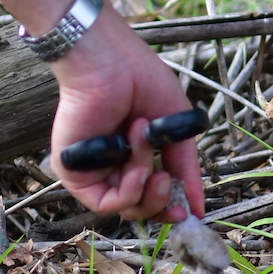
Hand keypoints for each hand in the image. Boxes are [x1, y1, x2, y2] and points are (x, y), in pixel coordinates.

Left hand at [51, 5, 205, 221]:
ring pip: (126, 208)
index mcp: (136, 156)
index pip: (152, 196)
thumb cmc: (140, 81)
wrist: (110, 62)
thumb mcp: (174, 132)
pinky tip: (134, 160)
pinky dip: (129, 188)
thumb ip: (185, 170)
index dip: (170, 206)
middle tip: (167, 179)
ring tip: (145, 142)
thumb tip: (197, 209)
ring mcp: (94, 172)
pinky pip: (107, 204)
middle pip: (140, 209)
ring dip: (145, 180)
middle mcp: (113, 167)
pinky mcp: (75, 175)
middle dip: (160, 201)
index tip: (189, 211)